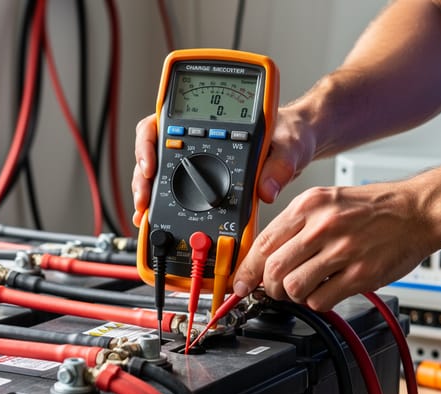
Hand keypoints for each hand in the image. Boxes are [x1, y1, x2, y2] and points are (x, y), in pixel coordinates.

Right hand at [131, 106, 318, 225]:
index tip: (150, 165)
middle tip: (143, 199)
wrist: (298, 145)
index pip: (162, 123)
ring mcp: (198, 163)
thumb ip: (279, 165)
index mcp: (209, 124)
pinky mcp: (204, 184)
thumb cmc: (290, 134)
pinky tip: (157, 223)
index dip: (147, 144)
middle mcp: (197, 142)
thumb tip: (265, 190)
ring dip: (149, 197)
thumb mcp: (290, 146)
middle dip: (143, 179)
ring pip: (159, 177)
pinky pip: (177, 196)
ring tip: (146, 217)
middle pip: (153, 154)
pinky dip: (164, 210)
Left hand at [231, 181, 435, 311]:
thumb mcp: (328, 201)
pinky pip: (320, 300)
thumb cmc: (374, 208)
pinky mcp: (360, 274)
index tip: (240, 284)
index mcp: (310, 205)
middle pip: (272, 268)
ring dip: (292, 296)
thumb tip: (265, 255)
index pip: (263, 242)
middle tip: (273, 290)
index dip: (246, 269)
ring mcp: (342, 251)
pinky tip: (325, 292)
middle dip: (266, 287)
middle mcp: (323, 226)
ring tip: (303, 290)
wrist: (418, 211)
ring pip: (293, 287)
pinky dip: (316, 303)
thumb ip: (297, 225)